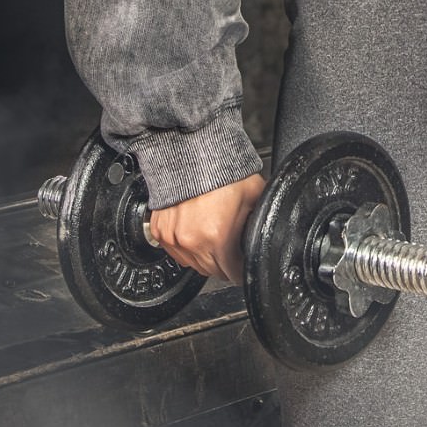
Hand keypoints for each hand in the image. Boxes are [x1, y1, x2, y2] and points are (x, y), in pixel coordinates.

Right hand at [149, 171, 268, 286]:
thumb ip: (259, 222)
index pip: (232, 273)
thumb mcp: (254, 196)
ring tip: (212, 231)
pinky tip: (195, 227)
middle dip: (224, 261)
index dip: (241, 268)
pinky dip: (185, 244)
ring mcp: (173, 237)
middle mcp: (192, 241)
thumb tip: (266, 233)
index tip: (242, 262)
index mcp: (217, 237)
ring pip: (193, 263)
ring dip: (204, 255)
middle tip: (230, 242)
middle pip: (213, 271)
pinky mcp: (160, 231)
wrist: (193, 152)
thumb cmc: (222, 170)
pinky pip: (175, 250)